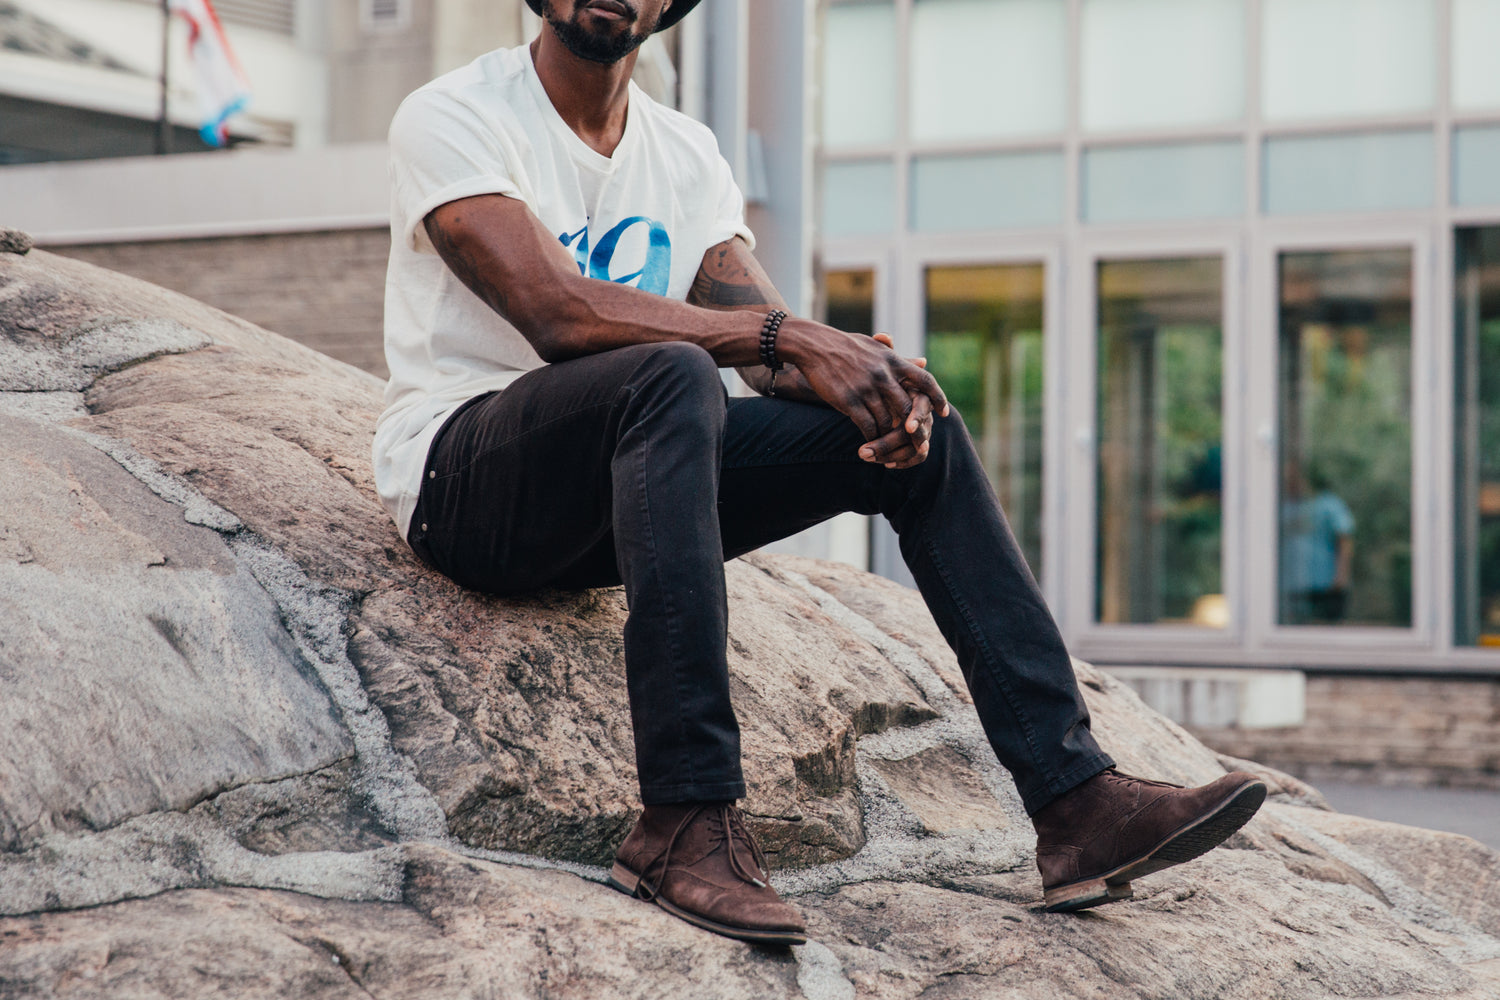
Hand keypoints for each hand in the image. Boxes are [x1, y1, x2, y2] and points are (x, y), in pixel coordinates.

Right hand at [857, 333, 937, 468]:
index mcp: (892, 360)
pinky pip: (867, 426)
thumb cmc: (846, 346)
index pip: (925, 380)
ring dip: (889, 436)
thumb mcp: (875, 348)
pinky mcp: (849, 401)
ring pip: (888, 421)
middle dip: (914, 427)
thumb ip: (900, 358)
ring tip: (889, 444)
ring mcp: (866, 388)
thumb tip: (924, 363)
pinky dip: (872, 437)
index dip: (938, 397)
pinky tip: (870, 442)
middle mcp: (883, 374)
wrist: (814, 346)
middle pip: (908, 408)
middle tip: (917, 441)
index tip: (944, 412)